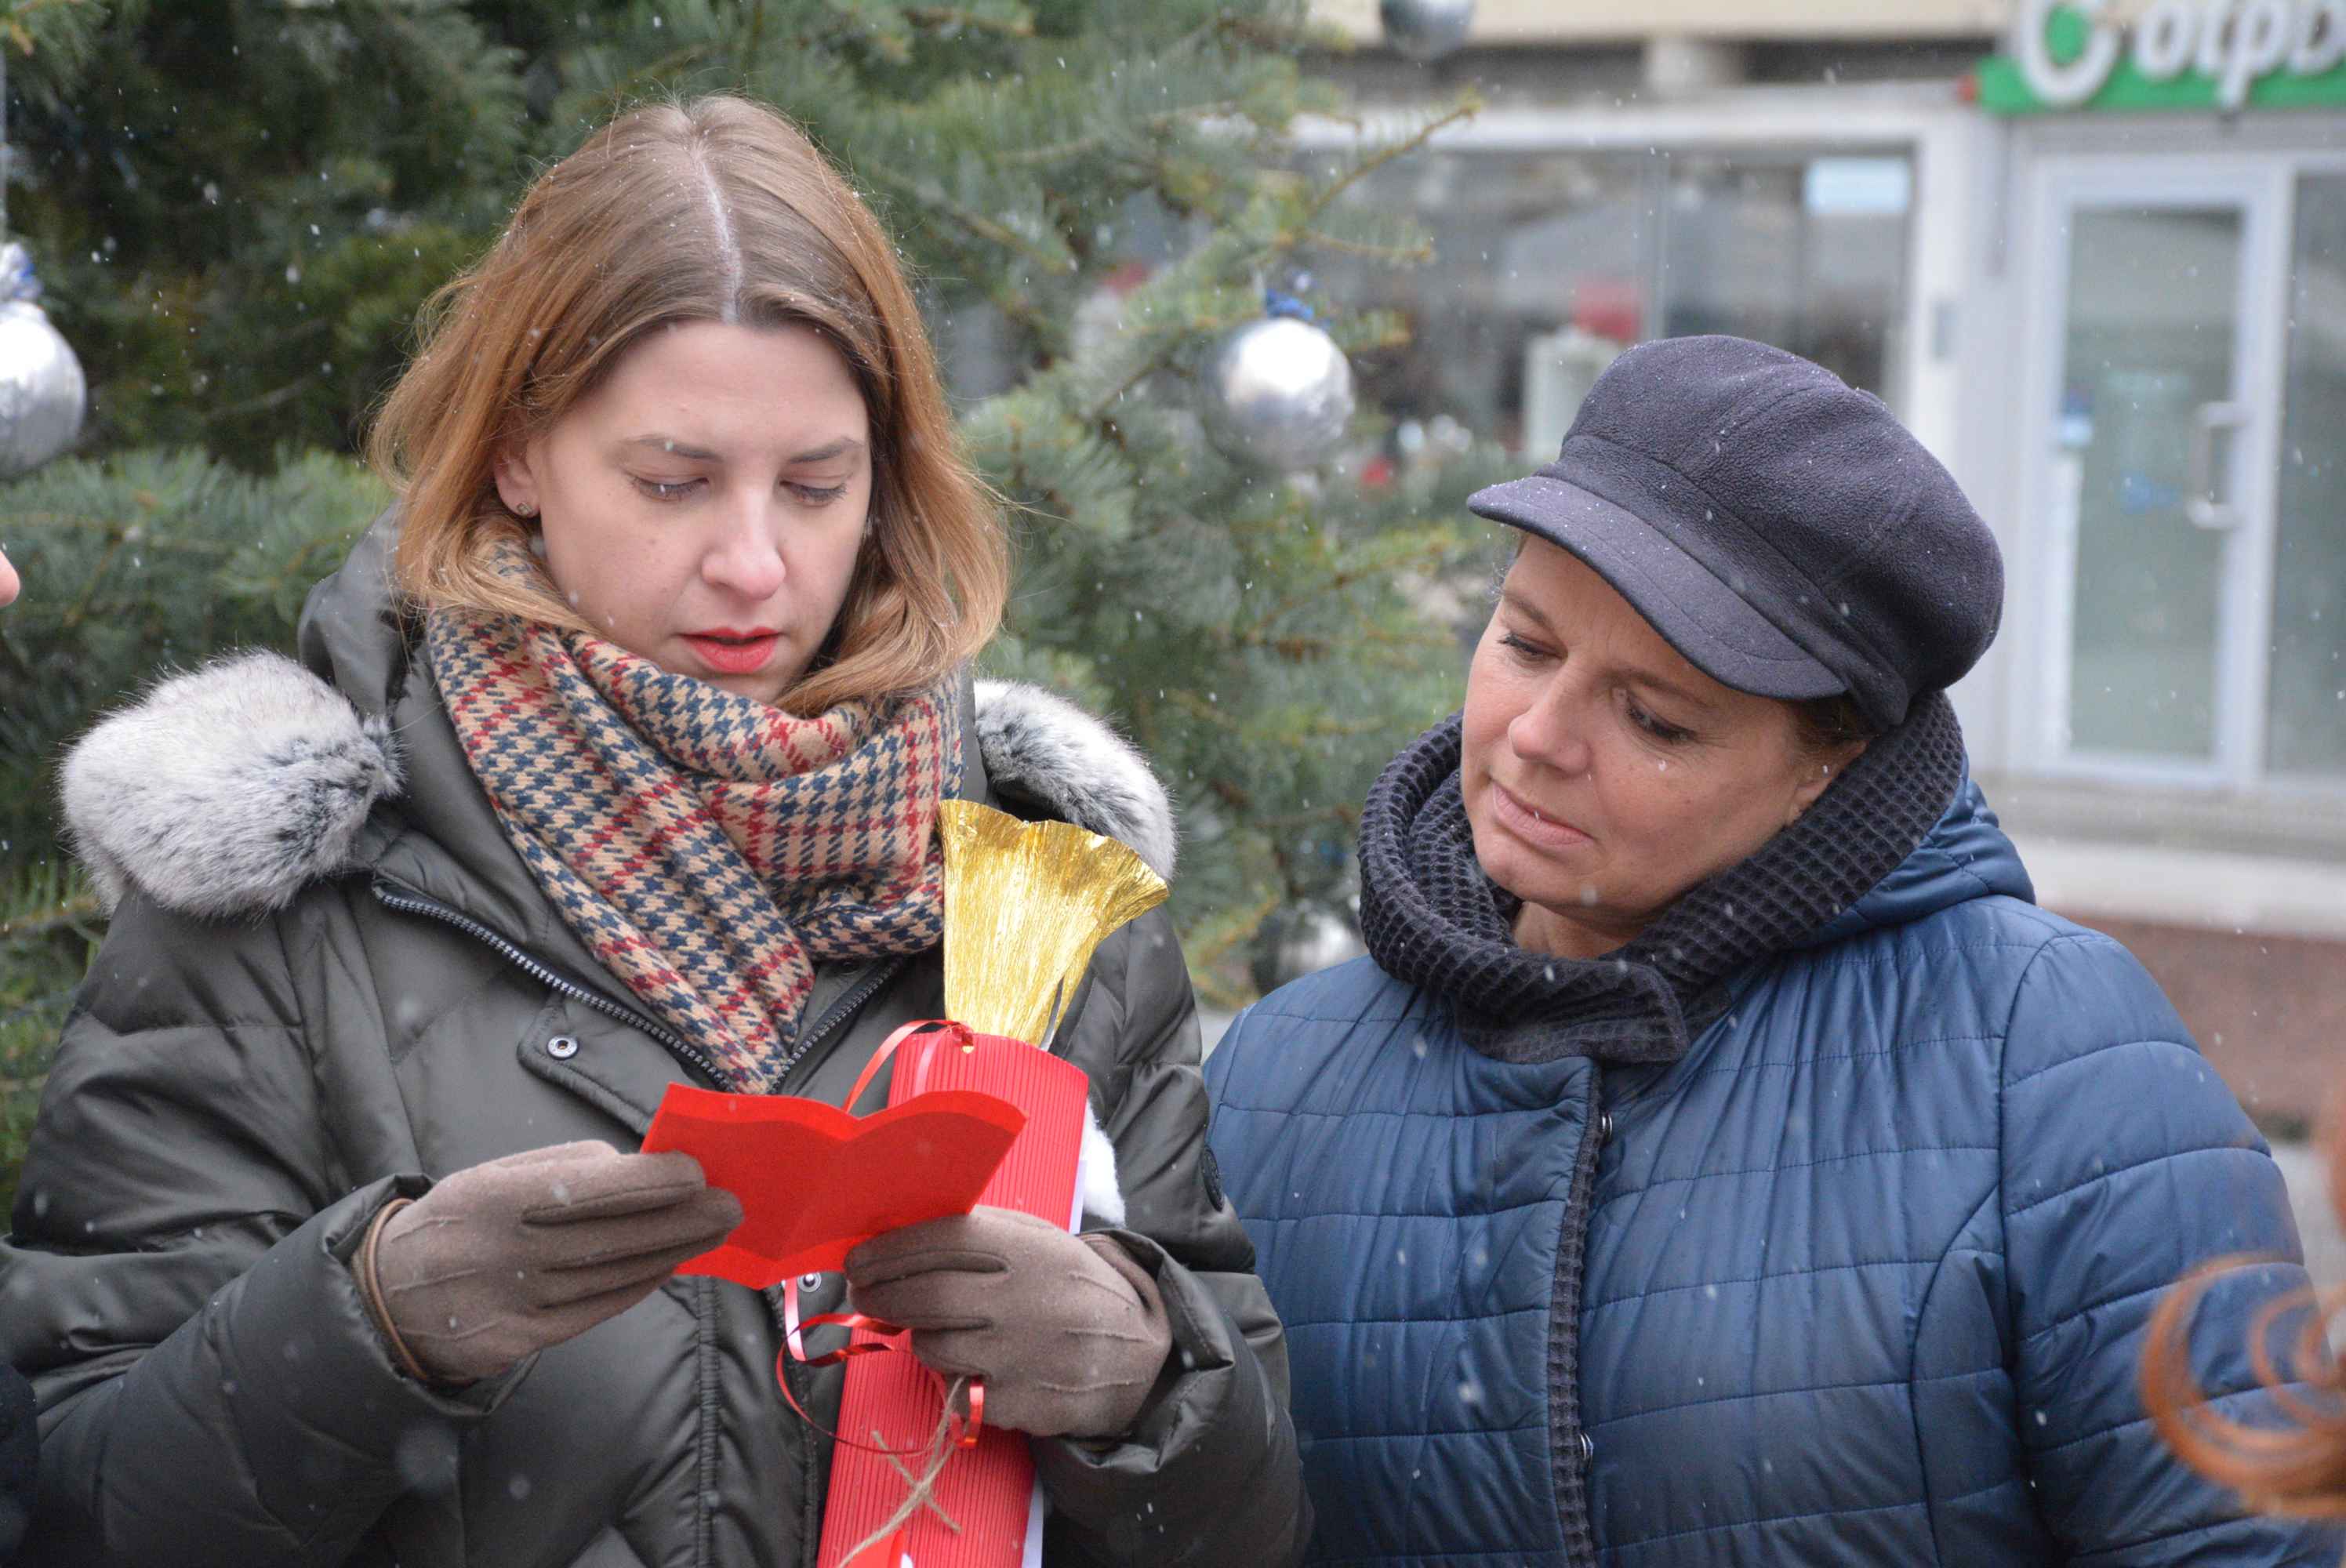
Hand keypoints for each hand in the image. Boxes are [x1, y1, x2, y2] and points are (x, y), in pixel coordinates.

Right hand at [353, 1140, 741, 1384]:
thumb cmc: (460, 1219)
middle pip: (616, 1237)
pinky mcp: (526, 1339)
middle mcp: (512, 1254)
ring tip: (714, 1231)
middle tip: (731, 1206)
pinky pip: (599, 1309)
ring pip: (615, 1275)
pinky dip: (640, 1285)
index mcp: (500, 1198)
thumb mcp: (495, 1174)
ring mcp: (520, 1302)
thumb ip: (567, 1166)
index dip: (651, 1181)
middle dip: (684, 1221)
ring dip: (673, 1252)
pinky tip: (670, 1265)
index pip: (591, 1189)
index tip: (696, 1171)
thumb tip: (639, 1166)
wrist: (391, 1297)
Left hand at [844, 1206, 1171, 1438]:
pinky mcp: (1016, 1403)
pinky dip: (951, 1374)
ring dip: (917, 1334)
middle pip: (926, 1296)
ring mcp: (1019, 1356)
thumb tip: (899, 1236)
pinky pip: (955, 1388)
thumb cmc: (1071, 1290)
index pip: (941, 1242)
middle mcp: (1023, 1300)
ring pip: (932, 1345)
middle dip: (880, 1294)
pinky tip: (968, 1360)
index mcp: (1029, 1250)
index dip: (889, 1250)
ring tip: (927, 1324)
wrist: (1136, 1359)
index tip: (858, 1258)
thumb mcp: (1040, 1243)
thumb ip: (980, 1235)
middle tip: (862, 1292)